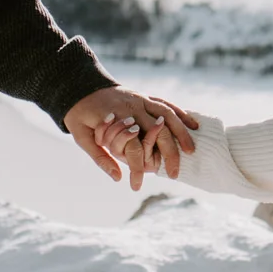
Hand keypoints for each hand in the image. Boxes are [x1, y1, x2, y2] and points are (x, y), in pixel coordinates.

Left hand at [65, 87, 201, 189]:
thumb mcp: (81, 137)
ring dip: (181, 133)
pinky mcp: (145, 95)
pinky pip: (166, 103)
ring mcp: (140, 99)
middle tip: (174, 174)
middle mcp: (132, 108)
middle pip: (157, 130)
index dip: (136, 169)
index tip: (137, 186)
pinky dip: (181, 114)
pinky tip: (193, 125)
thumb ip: (100, 157)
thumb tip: (118, 177)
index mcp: (115, 118)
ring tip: (191, 151)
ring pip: (167, 115)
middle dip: (169, 153)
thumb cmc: (79, 114)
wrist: (79, 84)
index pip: (132, 147)